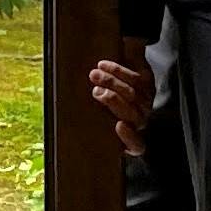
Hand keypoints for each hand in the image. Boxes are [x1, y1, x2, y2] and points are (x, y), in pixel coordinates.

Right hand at [89, 40, 153, 156]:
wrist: (122, 91)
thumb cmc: (104, 118)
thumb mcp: (98, 131)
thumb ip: (92, 133)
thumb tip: (63, 134)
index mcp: (131, 141)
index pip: (136, 145)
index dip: (129, 136)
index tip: (119, 125)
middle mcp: (140, 122)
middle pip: (131, 111)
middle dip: (113, 99)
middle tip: (96, 90)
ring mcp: (146, 102)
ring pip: (134, 91)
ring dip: (113, 81)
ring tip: (95, 74)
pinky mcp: (147, 83)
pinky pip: (136, 76)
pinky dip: (119, 70)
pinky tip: (103, 65)